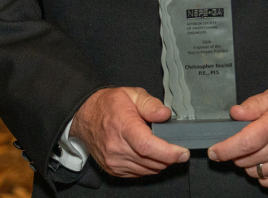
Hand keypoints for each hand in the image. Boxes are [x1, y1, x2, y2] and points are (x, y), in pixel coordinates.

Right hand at [70, 87, 188, 177]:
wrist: (85, 116)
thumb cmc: (108, 105)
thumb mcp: (131, 94)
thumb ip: (150, 104)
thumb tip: (165, 115)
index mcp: (123, 126)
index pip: (147, 146)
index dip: (168, 152)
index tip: (182, 152)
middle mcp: (116, 147)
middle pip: (151, 161)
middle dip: (169, 157)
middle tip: (176, 147)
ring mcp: (114, 161)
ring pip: (147, 170)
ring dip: (159, 162)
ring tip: (159, 146)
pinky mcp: (114, 170)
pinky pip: (139, 173)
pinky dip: (149, 166)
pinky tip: (147, 153)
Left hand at [208, 87, 267, 187]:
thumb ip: (254, 104)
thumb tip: (235, 113)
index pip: (244, 143)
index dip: (224, 149)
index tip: (214, 151)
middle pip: (245, 159)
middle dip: (235, 152)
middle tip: (240, 142)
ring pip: (254, 172)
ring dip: (248, 162)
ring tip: (257, 148)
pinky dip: (261, 173)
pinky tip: (266, 160)